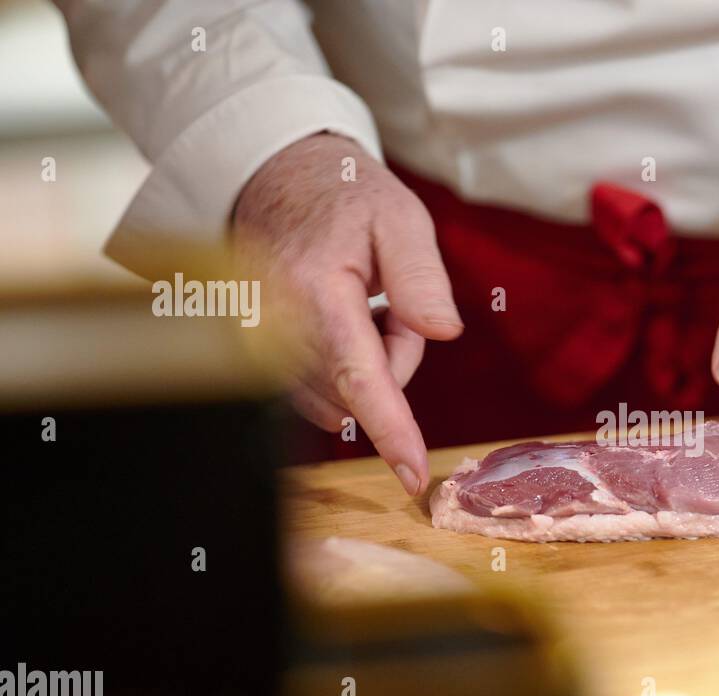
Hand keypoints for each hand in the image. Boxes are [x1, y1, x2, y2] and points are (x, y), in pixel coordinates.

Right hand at [233, 132, 460, 495]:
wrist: (275, 178)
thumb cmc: (343, 196)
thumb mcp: (400, 217)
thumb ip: (421, 276)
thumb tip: (443, 331)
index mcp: (316, 289)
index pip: (358, 375)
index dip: (390, 429)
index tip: (413, 474)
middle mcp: (276, 324)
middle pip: (359, 391)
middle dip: (394, 358)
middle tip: (392, 300)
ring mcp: (260, 344)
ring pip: (339, 397)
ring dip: (370, 364)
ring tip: (366, 303)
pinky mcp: (256, 357)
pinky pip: (316, 390)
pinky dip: (344, 367)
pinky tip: (343, 320)